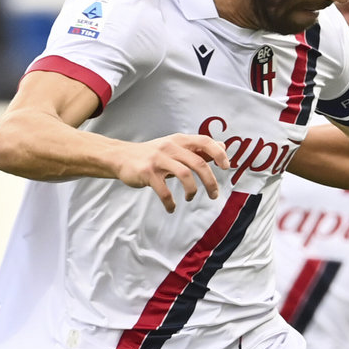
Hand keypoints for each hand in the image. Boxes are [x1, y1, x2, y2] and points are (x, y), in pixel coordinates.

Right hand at [113, 134, 227, 212]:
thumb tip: (222, 146)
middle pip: (198, 163)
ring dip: (192, 191)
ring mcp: (158, 159)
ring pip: (184, 175)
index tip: (227, 167)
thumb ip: (197, 149)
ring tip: (190, 198)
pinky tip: (171, 208)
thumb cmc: (153, 154)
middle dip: (210, 181)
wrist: (121, 156)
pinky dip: (170, 203)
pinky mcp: (147, 173)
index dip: (218, 153)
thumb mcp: (175, 147)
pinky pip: (164, 191)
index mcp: (179, 140)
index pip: (205, 141)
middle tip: (214, 195)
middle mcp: (170, 147)